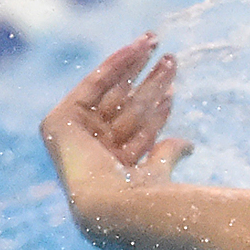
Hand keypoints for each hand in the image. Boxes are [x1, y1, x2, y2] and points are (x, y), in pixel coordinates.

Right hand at [40, 34, 193, 198]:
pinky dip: (117, 63)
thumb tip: (189, 145)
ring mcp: (73, 136)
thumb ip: (165, 153)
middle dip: (151, 82)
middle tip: (173, 58)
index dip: (158, 108)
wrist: (115, 203)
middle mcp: (90, 151)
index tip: (175, 90)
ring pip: (118, 95)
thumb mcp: (158, 169)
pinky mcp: (60, 120)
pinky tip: (139, 46)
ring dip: (145, 72)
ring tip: (170, 56)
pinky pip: (94, 84)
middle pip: (128, 108)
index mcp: (110, 168)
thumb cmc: (142, 195)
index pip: (138, 130)